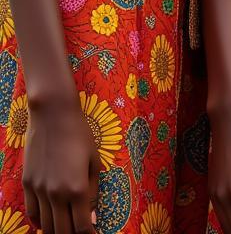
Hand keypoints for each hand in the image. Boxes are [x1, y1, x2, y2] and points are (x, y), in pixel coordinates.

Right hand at [22, 96, 99, 233]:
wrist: (53, 116)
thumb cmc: (80, 135)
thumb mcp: (95, 161)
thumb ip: (93, 191)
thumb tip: (91, 217)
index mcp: (77, 189)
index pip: (81, 227)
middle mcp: (56, 195)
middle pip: (62, 231)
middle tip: (81, 232)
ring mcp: (39, 191)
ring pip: (45, 226)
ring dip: (57, 231)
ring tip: (66, 228)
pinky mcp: (27, 185)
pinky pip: (32, 213)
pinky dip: (40, 222)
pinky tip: (48, 221)